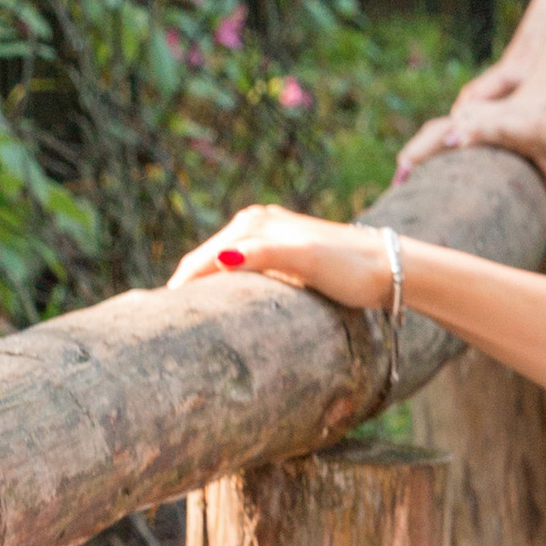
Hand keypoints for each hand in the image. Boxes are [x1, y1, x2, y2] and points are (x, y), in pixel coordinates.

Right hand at [169, 203, 391, 309]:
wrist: (387, 267)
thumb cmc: (348, 269)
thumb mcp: (304, 260)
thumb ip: (263, 255)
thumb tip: (220, 260)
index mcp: (253, 224)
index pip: (203, 257)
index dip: (183, 286)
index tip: (159, 317)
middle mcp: (256, 222)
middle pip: (207, 256)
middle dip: (186, 285)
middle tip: (161, 322)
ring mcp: (269, 235)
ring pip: (221, 261)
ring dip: (203, 284)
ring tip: (184, 316)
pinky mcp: (282, 250)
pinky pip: (240, 266)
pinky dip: (224, 282)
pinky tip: (222, 302)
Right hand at [394, 83, 545, 252]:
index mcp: (513, 125)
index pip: (488, 126)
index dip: (471, 130)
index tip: (456, 138)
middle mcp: (486, 116)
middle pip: (450, 129)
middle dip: (426, 149)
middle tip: (406, 178)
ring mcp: (469, 116)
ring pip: (435, 131)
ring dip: (414, 154)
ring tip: (398, 185)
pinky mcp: (460, 120)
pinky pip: (433, 135)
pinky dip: (417, 153)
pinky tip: (403, 179)